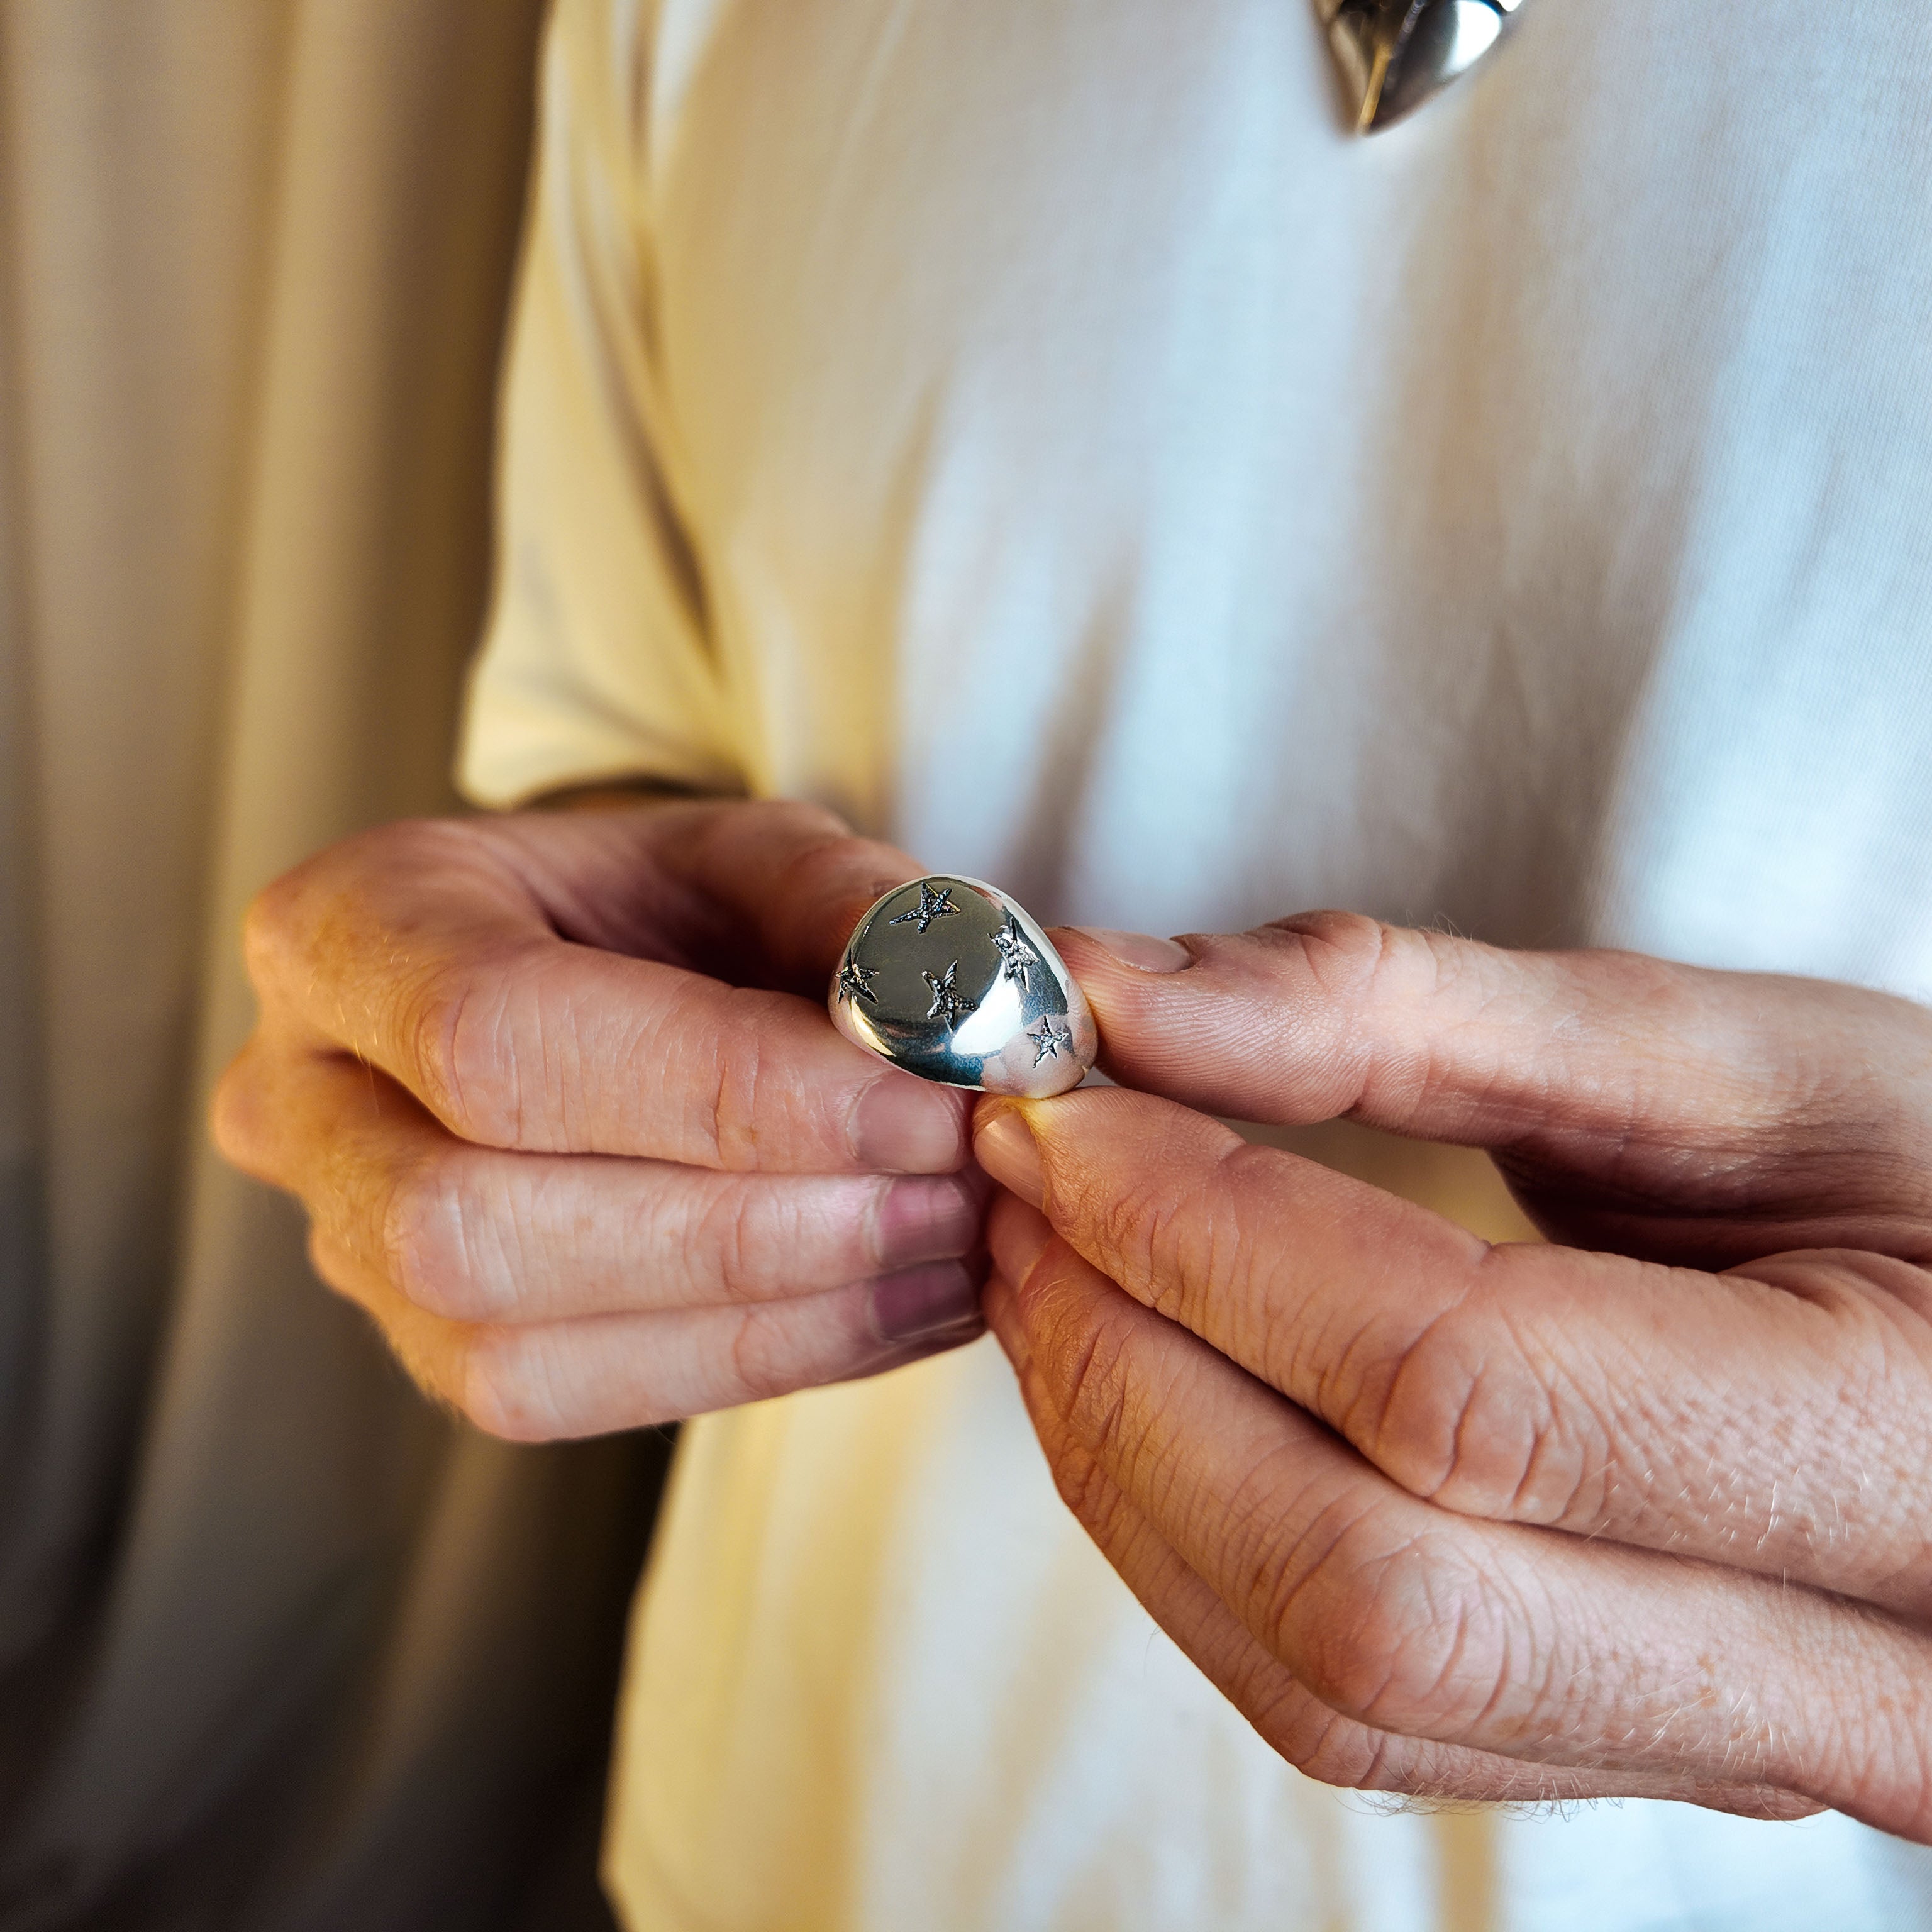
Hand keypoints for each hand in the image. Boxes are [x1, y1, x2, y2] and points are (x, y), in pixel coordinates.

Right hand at [214, 800, 985, 1438]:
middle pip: (478, 1219)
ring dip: (772, 1313)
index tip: (925, 1107)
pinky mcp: (430, 1346)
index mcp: (346, 927)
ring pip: (513, 1347)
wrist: (601, 975)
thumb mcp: (757, 856)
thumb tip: (961, 1031)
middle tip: (951, 1190)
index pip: (498, 1036)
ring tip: (949, 1247)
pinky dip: (762, 1361)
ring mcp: (346, 1244)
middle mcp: (300, 1099)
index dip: (725, 1090)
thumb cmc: (662, 904)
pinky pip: (574, 1400)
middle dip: (750, 1225)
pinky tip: (899, 1305)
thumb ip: (853, 919)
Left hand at [973, 912, 1931, 1832]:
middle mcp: (1848, 1665)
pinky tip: (1148, 1387)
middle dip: (1130, 1370)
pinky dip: (1194, 1546)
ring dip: (1131, 1464)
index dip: (1205, 1239)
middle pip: (1371, 1588)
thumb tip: (1109, 994)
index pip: (1460, 1384)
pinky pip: (1356, 1711)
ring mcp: (1732, 1750)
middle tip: (1024, 1186)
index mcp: (1903, 1441)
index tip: (1053, 1112)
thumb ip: (1410, 1012)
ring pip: (1337, 1684)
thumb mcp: (1733, 1057)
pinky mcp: (1626, 1760)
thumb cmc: (1925, 1169)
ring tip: (1059, 1267)